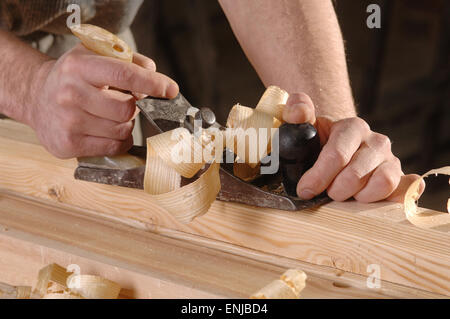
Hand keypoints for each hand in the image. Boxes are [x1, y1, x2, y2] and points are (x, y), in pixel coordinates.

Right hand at [27, 44, 178, 158]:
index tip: (170, 89)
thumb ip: (128, 59)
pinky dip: (120, 140)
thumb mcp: (94, 55)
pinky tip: (107, 130)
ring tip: (110, 115)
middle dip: (134, 107)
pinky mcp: (68, 145)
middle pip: (127, 109)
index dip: (152, 83)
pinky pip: (114, 147)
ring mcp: (68, 123)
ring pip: (122, 130)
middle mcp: (70, 94)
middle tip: (126, 102)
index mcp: (78, 67)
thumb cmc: (74, 77)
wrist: (36, 97)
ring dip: (126, 123)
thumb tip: (153, 72)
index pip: (124, 75)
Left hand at [282, 93, 424, 202]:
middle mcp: (377, 141)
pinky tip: (374, 200)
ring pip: (382, 184)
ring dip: (358, 197)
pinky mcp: (401, 179)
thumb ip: (296, 113)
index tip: (304, 190)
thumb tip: (298, 111)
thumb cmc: (317, 143)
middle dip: (335, 190)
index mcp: (353, 127)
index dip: (318, 176)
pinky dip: (393, 198)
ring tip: (345, 195)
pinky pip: (405, 190)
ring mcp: (391, 160)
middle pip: (355, 176)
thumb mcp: (304, 127)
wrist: (336, 152)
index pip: (337, 155)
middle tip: (326, 191)